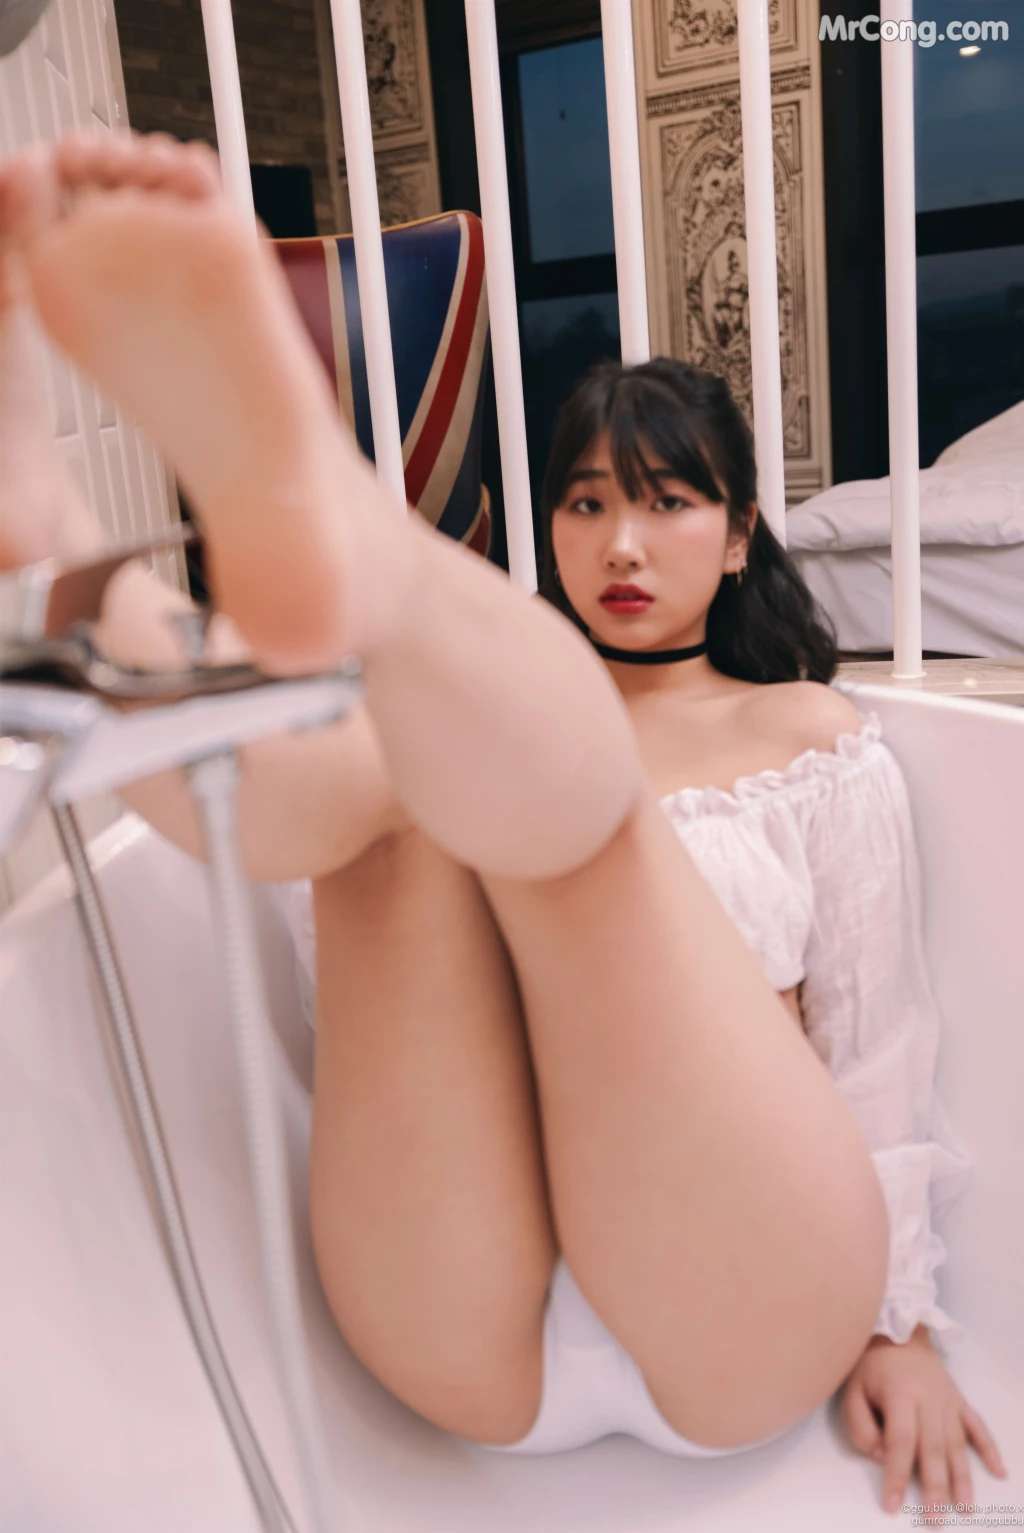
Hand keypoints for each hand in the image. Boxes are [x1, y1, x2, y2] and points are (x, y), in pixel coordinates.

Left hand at [839, 1325, 1007, 1515]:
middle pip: (934, 1448)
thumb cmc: (869, 1364)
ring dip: (962, 1477)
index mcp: (901, 1394)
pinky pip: (978, 1426)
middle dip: (934, 1488)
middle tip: (934, 1521)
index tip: (893, 1505)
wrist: (896, 1328)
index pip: (901, 1442)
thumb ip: (860, 1426)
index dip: (897, 1475)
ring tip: (965, 1507)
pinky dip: (989, 1449)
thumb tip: (881, 1456)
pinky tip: (1000, 1472)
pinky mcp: (959, 1399)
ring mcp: (948, 1400)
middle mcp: (930, 1399)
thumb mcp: (851, 1389)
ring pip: (957, 1443)